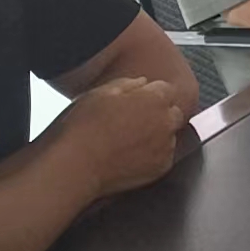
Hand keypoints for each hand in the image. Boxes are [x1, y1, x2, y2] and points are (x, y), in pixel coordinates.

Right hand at [49, 77, 184, 196]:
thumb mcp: (100, 93)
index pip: (166, 90)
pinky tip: (130, 156)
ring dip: (157, 135)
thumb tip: (143, 82)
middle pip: (173, 112)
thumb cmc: (83, 127)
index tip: (136, 101)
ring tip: (127, 141)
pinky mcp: (161, 167)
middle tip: (133, 121)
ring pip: (169, 136)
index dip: (150, 94)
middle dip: (160, 114)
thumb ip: (127, 83)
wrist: (76, 166)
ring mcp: (166, 146)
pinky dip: (153, 155)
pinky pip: (163, 156)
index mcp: (155, 99)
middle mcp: (166, 121)